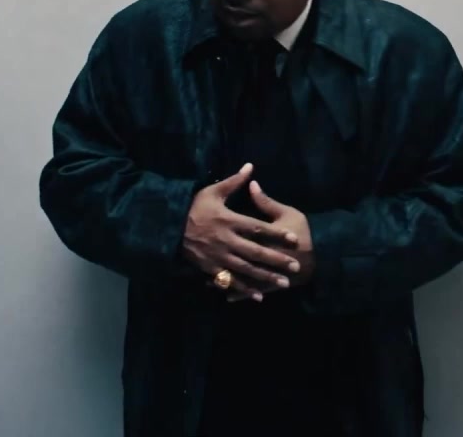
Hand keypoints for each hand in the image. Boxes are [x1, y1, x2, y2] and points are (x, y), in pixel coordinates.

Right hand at [180, 163, 300, 302]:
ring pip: (246, 269)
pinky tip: (259, 297)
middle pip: (256, 252)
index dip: (277, 233)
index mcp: (229, 221)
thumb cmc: (193, 207)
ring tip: (284, 283)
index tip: (294, 239)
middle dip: (277, 260)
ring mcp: (218, 257)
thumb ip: (234, 182)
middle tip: (296, 266)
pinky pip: (230, 281)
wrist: (167, 226)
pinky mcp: (211, 269)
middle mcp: (226, 240)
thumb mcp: (212, 191)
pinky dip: (244, 290)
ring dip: (266, 277)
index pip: (258, 228)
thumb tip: (251, 166)